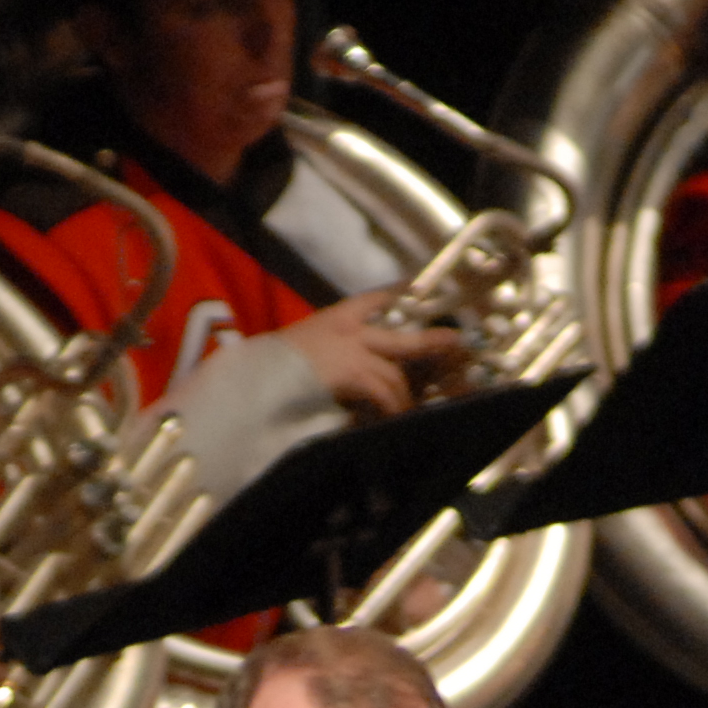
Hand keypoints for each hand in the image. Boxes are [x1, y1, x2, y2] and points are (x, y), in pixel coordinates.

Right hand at [274, 291, 460, 419]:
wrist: (253, 376)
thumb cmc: (267, 367)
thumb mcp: (298, 347)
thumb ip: (324, 351)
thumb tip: (338, 370)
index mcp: (334, 318)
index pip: (373, 299)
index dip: (398, 294)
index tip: (415, 289)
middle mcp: (349, 329)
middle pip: (402, 336)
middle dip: (431, 342)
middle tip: (454, 343)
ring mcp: (353, 350)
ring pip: (395, 373)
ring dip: (403, 396)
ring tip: (405, 412)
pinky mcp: (353, 372)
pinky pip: (384, 391)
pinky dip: (391, 407)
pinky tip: (393, 418)